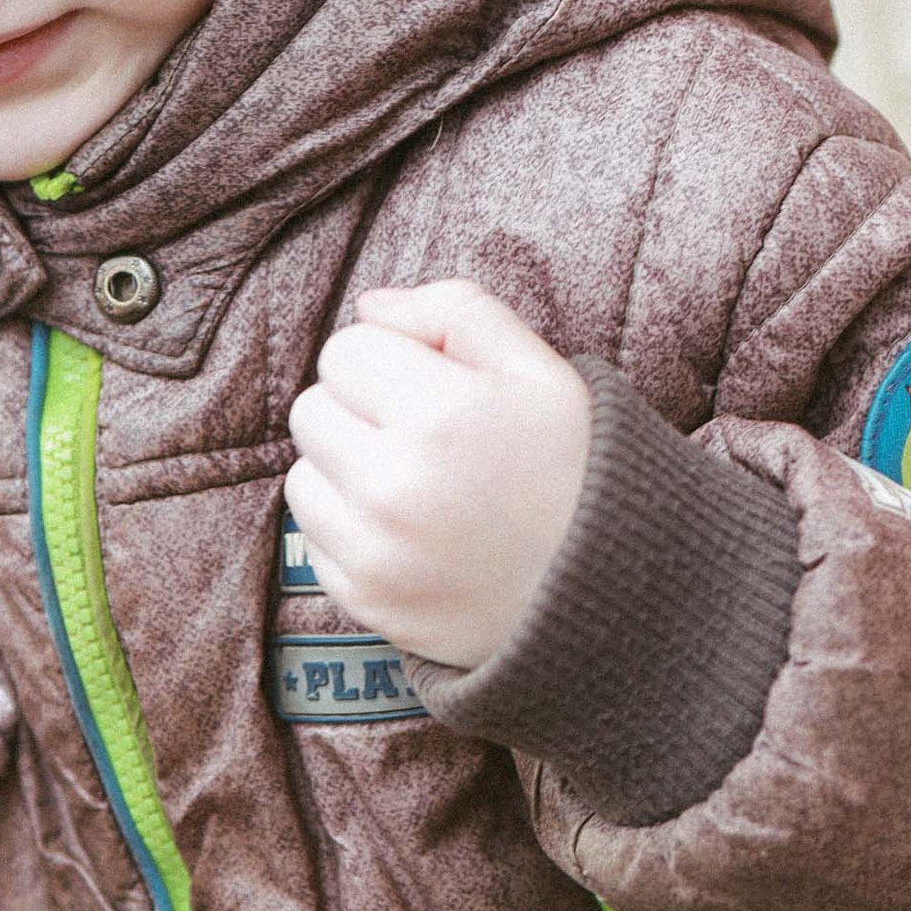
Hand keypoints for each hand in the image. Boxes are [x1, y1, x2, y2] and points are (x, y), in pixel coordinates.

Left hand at [285, 282, 591, 669]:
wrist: (607, 593)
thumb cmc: (574, 468)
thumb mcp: (540, 369)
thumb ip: (456, 310)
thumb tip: (369, 307)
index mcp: (442, 416)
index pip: (345, 351)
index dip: (390, 359)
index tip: (435, 387)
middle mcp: (396, 488)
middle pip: (312, 411)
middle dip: (359, 412)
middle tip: (424, 437)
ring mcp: (377, 554)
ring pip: (304, 478)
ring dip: (347, 473)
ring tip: (418, 486)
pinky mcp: (367, 602)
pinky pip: (316, 541)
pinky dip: (352, 531)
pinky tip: (413, 533)